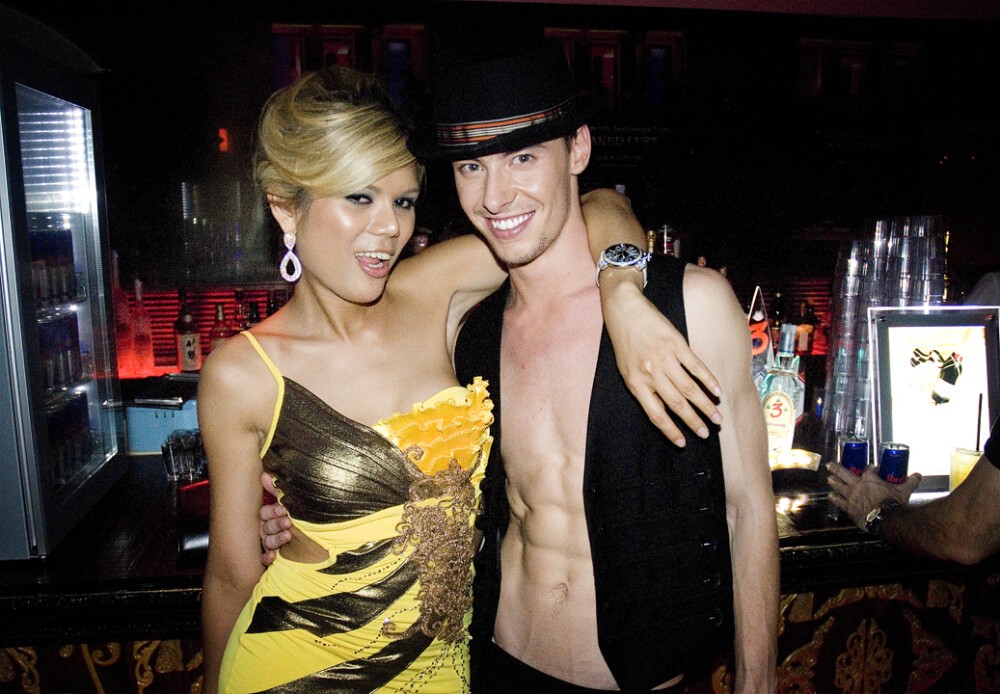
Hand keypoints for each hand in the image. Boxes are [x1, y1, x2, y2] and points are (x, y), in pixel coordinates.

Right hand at [259, 472, 291, 565]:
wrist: (317, 535)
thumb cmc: (299, 513)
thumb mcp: (290, 501)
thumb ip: (277, 489)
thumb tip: (264, 474)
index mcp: (270, 515)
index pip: (264, 513)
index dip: (272, 512)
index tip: (284, 509)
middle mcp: (268, 529)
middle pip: (265, 527)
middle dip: (276, 524)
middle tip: (288, 522)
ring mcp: (270, 542)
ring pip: (266, 542)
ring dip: (276, 539)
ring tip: (288, 535)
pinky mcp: (273, 555)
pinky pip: (265, 558)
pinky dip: (268, 557)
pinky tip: (274, 556)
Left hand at [601, 277, 722, 446]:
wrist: (624, 310)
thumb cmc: (625, 342)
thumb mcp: (626, 369)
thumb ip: (644, 388)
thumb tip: (664, 410)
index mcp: (635, 383)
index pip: (656, 414)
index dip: (671, 431)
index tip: (683, 443)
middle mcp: (650, 373)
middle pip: (676, 404)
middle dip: (693, 421)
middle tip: (707, 433)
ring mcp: (664, 358)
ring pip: (689, 388)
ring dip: (705, 405)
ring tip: (717, 417)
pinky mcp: (676, 344)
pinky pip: (696, 366)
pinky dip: (708, 380)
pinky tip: (717, 391)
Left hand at [827, 461, 921, 530]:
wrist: (886, 518)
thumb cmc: (893, 503)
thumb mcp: (904, 490)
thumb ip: (911, 482)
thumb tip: (918, 475)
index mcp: (870, 479)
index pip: (868, 469)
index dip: (869, 468)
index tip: (871, 468)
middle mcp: (857, 485)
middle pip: (844, 473)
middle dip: (836, 468)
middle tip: (830, 464)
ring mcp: (851, 496)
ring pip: (838, 485)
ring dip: (833, 481)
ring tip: (829, 478)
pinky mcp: (848, 507)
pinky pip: (838, 501)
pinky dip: (834, 498)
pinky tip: (830, 496)